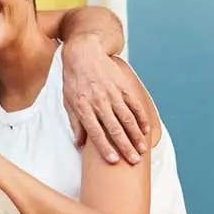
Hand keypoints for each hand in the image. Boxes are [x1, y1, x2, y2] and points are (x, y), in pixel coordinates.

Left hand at [61, 37, 151, 164]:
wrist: (84, 52)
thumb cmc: (73, 80)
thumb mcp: (68, 102)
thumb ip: (75, 124)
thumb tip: (79, 145)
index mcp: (83, 107)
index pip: (95, 132)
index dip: (105, 148)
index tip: (114, 161)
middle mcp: (99, 102)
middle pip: (114, 129)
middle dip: (125, 147)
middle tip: (133, 161)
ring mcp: (112, 93)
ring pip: (127, 119)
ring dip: (136, 136)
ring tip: (142, 150)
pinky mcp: (123, 86)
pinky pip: (134, 105)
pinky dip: (141, 118)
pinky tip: (145, 130)